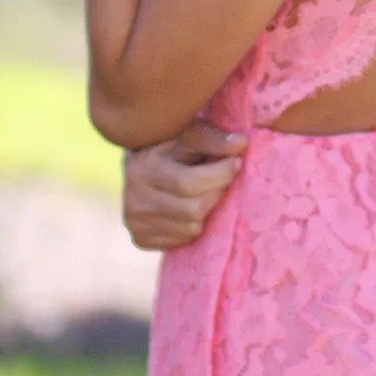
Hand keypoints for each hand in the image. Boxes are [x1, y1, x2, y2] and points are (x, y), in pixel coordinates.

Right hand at [120, 117, 247, 249]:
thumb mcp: (188, 135)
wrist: (138, 167)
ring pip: (191, 228)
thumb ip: (213, 139)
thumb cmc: (170, 145)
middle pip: (193, 209)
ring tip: (204, 193)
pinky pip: (182, 241)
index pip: (189, 183)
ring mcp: (135, 222)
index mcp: (141, 169)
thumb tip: (242, 143)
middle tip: (222, 181)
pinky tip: (189, 208)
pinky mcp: (141, 239)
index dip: (221, 174)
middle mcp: (133, 199)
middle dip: (216, 194)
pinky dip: (192, 226)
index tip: (236, 162)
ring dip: (206, 212)